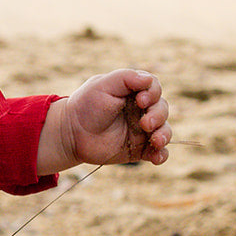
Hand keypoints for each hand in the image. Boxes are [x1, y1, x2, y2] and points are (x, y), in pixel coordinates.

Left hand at [44, 69, 170, 170]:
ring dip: (164, 135)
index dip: (153, 93)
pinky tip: (156, 157)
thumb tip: (149, 79)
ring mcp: (141, 130)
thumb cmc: (85, 105)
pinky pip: (157, 153)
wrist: (70, 133)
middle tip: (144, 123)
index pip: (154, 89)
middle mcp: (141, 110)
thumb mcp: (102, 85)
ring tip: (155, 141)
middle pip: (162, 109)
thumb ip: (126, 78)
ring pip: (164, 130)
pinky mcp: (138, 149)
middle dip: (158, 115)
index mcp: (134, 92)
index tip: (141, 100)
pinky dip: (161, 155)